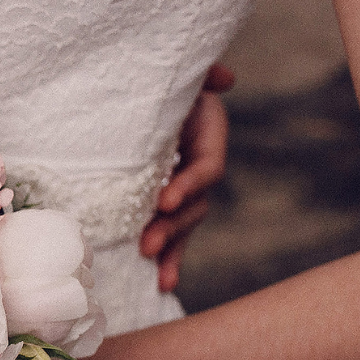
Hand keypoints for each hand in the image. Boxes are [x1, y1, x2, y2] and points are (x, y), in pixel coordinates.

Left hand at [140, 64, 232, 292]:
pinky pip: (171, 236)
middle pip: (196, 205)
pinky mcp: (164, 207)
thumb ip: (200, 75)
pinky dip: (168, 260)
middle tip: (147, 243)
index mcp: (207, 136)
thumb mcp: (176, 78)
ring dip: (170, 248)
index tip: (165, 200)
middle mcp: (199, 166)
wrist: (133, 96)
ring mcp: (183, 189)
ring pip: (184, 225)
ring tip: (150, 263)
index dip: (189, 185)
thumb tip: (225, 79)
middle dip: (173, 227)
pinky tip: (162, 283)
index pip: (207, 168)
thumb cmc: (153, 83)